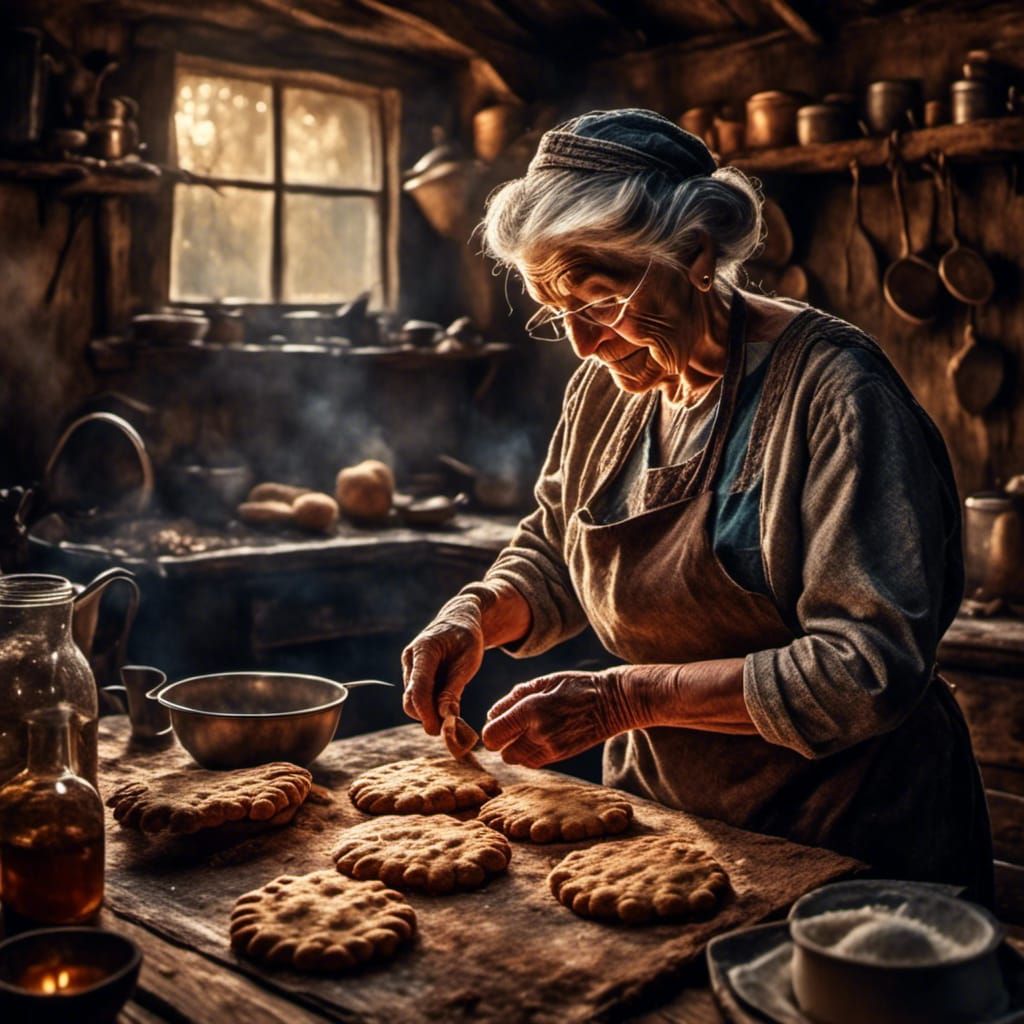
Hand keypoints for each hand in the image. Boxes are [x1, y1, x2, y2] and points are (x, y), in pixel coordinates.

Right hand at [402, 594, 484, 735]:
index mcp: (424, 650)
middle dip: (426, 717)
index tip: (439, 731)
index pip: (418, 688)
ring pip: (412, 700)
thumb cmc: (467, 637)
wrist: (459, 619)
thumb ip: (454, 688)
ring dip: (429, 712)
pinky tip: (447, 706)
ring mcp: (409, 666)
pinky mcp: (412, 674)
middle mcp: (411, 658)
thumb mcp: (469, 660)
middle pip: (410, 699)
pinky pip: (417, 696)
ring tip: (452, 715)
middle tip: (451, 729)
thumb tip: (446, 717)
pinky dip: (430, 705)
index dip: (426, 712)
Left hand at [481, 670, 637, 767]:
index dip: (491, 730)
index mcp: (531, 708)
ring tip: (527, 733)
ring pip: (516, 760)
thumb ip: (514, 697)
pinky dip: (529, 754)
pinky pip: (532, 762)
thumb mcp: (545, 681)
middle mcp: (538, 731)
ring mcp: (550, 747)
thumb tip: (491, 714)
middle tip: (512, 728)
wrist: (612, 703)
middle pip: (502, 751)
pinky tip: (538, 739)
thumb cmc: (576, 686)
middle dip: (502, 741)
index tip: (497, 723)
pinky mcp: (560, 756)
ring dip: (515, 749)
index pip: (493, 734)